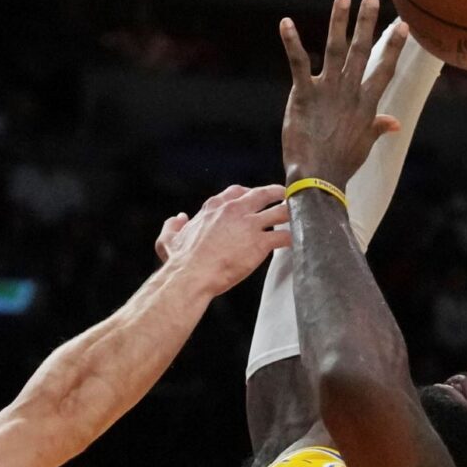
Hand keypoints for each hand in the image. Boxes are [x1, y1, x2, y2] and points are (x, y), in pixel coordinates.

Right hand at [157, 184, 290, 294]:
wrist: (192, 274)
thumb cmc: (180, 260)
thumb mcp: (168, 240)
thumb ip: (172, 226)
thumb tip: (178, 218)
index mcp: (214, 207)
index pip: (236, 192)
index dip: (247, 193)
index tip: (253, 196)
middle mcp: (234, 210)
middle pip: (262, 194)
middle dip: (276, 193)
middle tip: (284, 195)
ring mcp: (249, 225)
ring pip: (279, 212)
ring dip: (290, 212)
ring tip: (298, 215)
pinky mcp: (260, 243)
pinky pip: (284, 236)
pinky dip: (293, 237)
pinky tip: (298, 240)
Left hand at [280, 0, 404, 187]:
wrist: (319, 178)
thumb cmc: (342, 164)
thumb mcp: (365, 144)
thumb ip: (379, 127)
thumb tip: (395, 122)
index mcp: (366, 103)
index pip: (384, 69)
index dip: (393, 46)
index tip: (403, 25)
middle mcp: (349, 92)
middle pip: (361, 51)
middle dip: (366, 23)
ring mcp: (327, 91)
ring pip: (336, 49)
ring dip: (339, 22)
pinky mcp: (303, 95)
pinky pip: (298, 63)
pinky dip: (292, 42)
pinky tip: (285, 22)